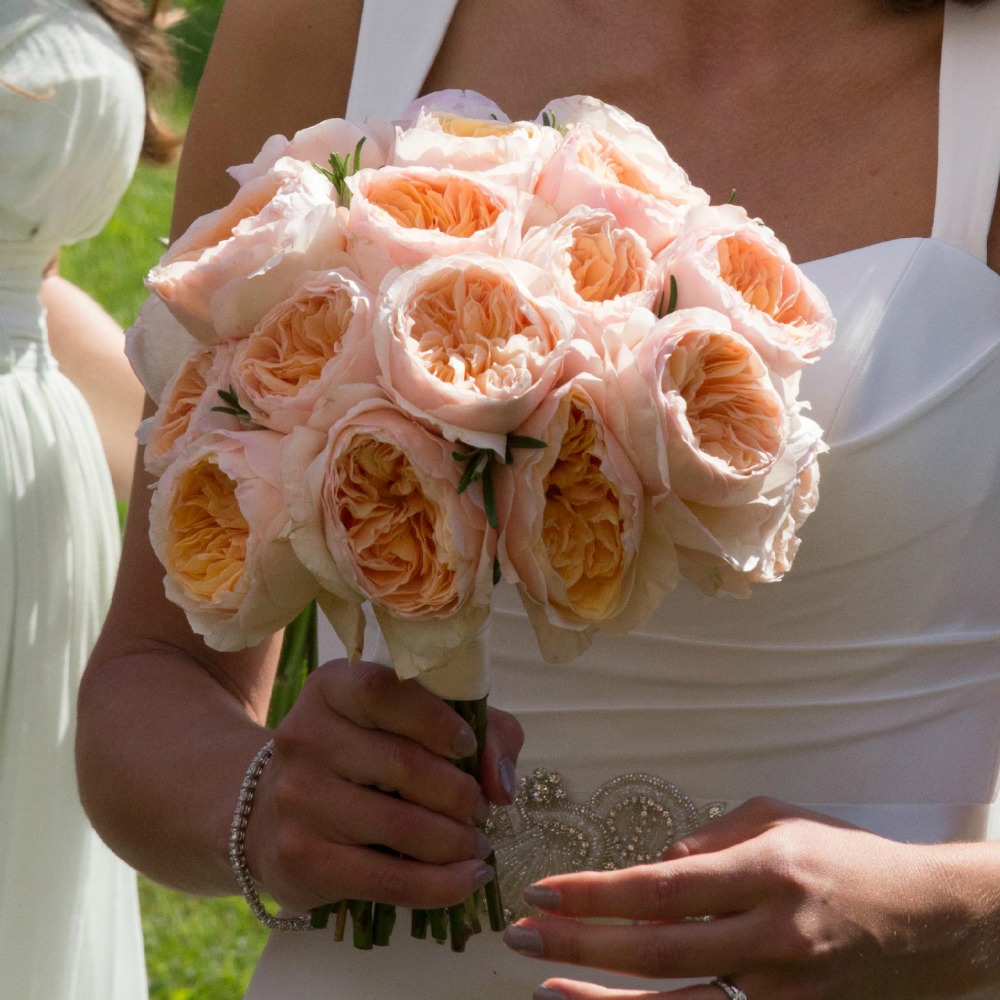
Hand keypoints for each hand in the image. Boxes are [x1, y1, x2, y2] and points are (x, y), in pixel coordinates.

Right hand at [244, 656, 522, 913]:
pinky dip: (442, 885)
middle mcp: (305, 737)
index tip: (467, 745)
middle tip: (480, 808)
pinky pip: (390, 880)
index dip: (435, 719)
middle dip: (461, 793)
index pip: (383, 692)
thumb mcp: (408, 720)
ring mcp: (298, 800)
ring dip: (458, 842)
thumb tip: (501, 783)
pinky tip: (467, 879)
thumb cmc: (361, 756)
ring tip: (476, 844)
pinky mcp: (303, 860)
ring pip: (403, 826)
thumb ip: (479, 729)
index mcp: (331, 688)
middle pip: (403, 764)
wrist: (271, 813)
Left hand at [502, 797, 999, 999]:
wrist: (925, 920)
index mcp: (766, 871)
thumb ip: (708, 838)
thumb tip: (651, 869)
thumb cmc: (842, 854)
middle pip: (658, 951)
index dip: (597, 894)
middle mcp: (773, 936)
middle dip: (581, 944)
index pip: (663, 888)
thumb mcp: (776, 819)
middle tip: (521, 936)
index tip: (544, 890)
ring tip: (546, 990)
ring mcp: (782, 991)